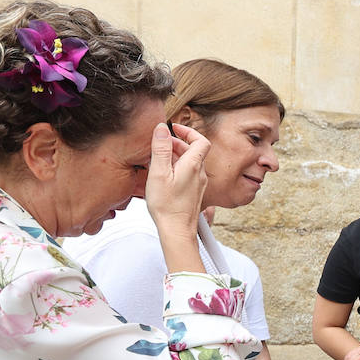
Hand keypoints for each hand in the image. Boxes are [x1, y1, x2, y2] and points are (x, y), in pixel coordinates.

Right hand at [144, 122, 210, 265]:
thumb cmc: (167, 206)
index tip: (175, 128)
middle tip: (161, 145)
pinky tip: (164, 175)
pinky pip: (188, 174)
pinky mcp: (194, 193)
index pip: (201, 140)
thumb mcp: (159, 173)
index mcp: (193, 165)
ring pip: (190, 163)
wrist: (177, 231)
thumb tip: (162, 128)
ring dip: (176, 156)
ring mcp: (199, 184)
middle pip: (194, 151)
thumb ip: (161, 149)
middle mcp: (200, 174)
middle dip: (177, 143)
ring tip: (158, 160)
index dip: (188, 131)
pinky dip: (177, 168)